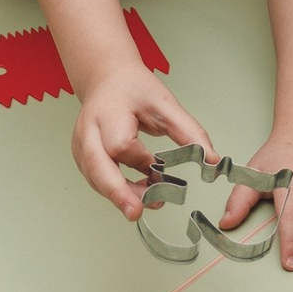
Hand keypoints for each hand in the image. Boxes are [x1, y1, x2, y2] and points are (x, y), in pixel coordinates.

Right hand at [71, 64, 212, 222]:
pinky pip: (97, 180)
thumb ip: (189, 131)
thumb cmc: (134, 89)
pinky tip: (137, 193)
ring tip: (151, 201)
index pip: (120, 144)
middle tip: (136, 212)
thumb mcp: (166, 104)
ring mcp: (81, 145)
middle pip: (97, 167)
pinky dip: (116, 190)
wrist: (107, 79)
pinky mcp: (82, 157)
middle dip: (117, 192)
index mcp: (109, 111)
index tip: (159, 167)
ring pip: (96, 179)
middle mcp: (89, 130)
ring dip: (121, 195)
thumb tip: (212, 160)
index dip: (141, 161)